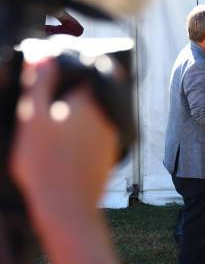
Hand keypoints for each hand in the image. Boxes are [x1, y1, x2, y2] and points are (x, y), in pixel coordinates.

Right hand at [9, 59, 118, 209]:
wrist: (68, 208)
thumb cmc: (45, 163)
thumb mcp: (33, 119)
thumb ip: (39, 84)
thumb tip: (44, 54)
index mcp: (90, 102)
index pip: (99, 69)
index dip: (85, 64)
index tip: (66, 66)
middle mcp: (108, 116)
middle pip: (102, 91)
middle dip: (84, 87)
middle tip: (58, 90)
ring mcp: (112, 137)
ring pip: (102, 113)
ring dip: (86, 110)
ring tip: (59, 116)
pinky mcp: (109, 155)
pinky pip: (101, 134)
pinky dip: (88, 131)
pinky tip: (69, 141)